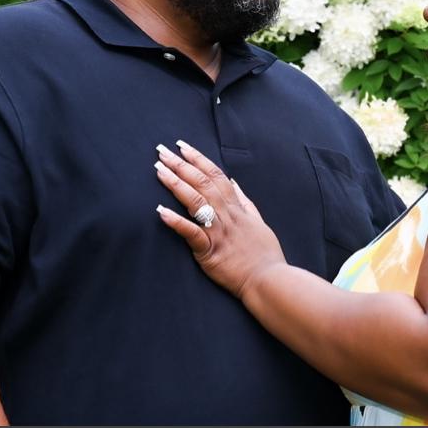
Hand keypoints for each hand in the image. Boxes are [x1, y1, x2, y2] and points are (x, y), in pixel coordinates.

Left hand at [154, 141, 286, 297]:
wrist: (269, 280)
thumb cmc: (264, 254)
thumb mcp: (258, 221)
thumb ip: (244, 201)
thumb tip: (234, 182)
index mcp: (237, 207)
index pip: (216, 175)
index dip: (198, 159)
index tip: (182, 147)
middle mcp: (227, 214)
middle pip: (202, 182)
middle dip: (181, 165)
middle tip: (161, 151)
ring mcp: (219, 231)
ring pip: (196, 201)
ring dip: (176, 184)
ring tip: (158, 170)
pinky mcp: (211, 251)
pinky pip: (192, 233)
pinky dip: (176, 222)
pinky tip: (161, 211)